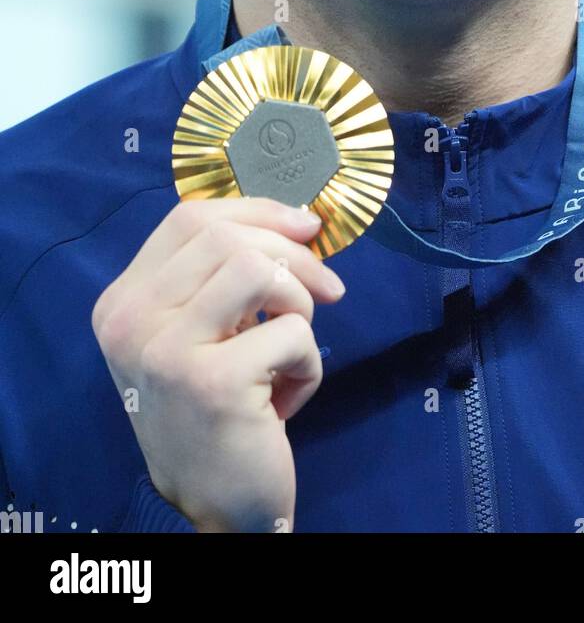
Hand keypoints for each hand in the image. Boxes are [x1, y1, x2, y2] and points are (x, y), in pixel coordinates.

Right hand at [92, 197, 344, 532]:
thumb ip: (224, 275)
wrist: (215, 507)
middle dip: (293, 255)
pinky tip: (288, 399)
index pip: (188, 217)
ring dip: (299, 304)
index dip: (257, 211)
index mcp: (122, 302)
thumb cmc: (219, 411)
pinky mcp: (210, 382)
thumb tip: (299, 217)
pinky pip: (291, 332)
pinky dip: (308, 363)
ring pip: (257, 269)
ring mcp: (163, 350)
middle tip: (327, 290)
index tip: (306, 226)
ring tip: (293, 347)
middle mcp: (129, 321)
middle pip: (225, 235)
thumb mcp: (202, 333)